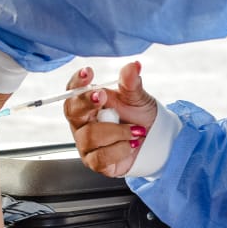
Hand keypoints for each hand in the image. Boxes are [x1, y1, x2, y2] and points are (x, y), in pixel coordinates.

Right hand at [63, 62, 157, 176]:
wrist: (154, 140)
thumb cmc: (139, 116)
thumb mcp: (137, 97)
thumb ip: (131, 82)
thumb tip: (133, 65)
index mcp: (88, 102)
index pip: (73, 90)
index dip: (77, 82)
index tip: (88, 72)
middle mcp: (83, 123)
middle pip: (72, 111)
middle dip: (87, 103)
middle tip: (103, 96)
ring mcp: (86, 143)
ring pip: (90, 136)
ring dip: (117, 132)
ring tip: (137, 130)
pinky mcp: (94, 162)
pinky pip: (100, 156)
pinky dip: (120, 149)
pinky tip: (131, 144)